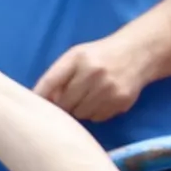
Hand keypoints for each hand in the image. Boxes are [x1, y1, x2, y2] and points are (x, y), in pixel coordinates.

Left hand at [33, 33, 153, 121]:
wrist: (139, 52)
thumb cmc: (101, 55)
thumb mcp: (77, 56)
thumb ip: (58, 76)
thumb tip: (40, 103)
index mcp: (78, 58)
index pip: (49, 82)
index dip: (38, 99)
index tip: (31, 110)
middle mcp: (93, 73)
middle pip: (64, 105)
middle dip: (63, 105)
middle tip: (68, 100)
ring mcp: (108, 89)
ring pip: (80, 115)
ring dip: (79, 110)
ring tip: (88, 97)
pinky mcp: (121, 102)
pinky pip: (97, 118)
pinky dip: (95, 113)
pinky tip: (102, 100)